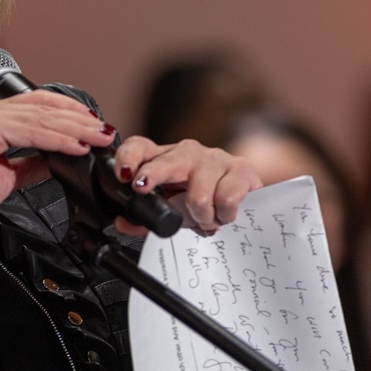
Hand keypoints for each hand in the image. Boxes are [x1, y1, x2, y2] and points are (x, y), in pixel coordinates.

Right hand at [0, 91, 115, 233]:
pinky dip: (58, 140)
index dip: (69, 112)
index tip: (94, 125)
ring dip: (76, 130)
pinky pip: (32, 133)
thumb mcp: (8, 175)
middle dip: (80, 120)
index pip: (37, 103)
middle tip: (106, 131)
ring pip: (41, 119)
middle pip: (43, 108)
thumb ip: (33, 161)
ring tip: (99, 138)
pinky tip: (77, 147)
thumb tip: (60, 157)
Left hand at [110, 137, 259, 234]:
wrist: (247, 204)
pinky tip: (224, 215)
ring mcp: (215, 158)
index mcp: (164, 159)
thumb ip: (144, 218)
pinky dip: (223, 216)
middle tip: (142, 188)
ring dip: (202, 218)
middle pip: (167, 162)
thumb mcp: (170, 210)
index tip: (123, 175)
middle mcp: (188, 153)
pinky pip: (226, 199)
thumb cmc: (201, 203)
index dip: (129, 158)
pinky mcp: (241, 168)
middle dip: (152, 175)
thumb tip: (123, 223)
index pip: (140, 147)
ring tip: (206, 220)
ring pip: (198, 195)